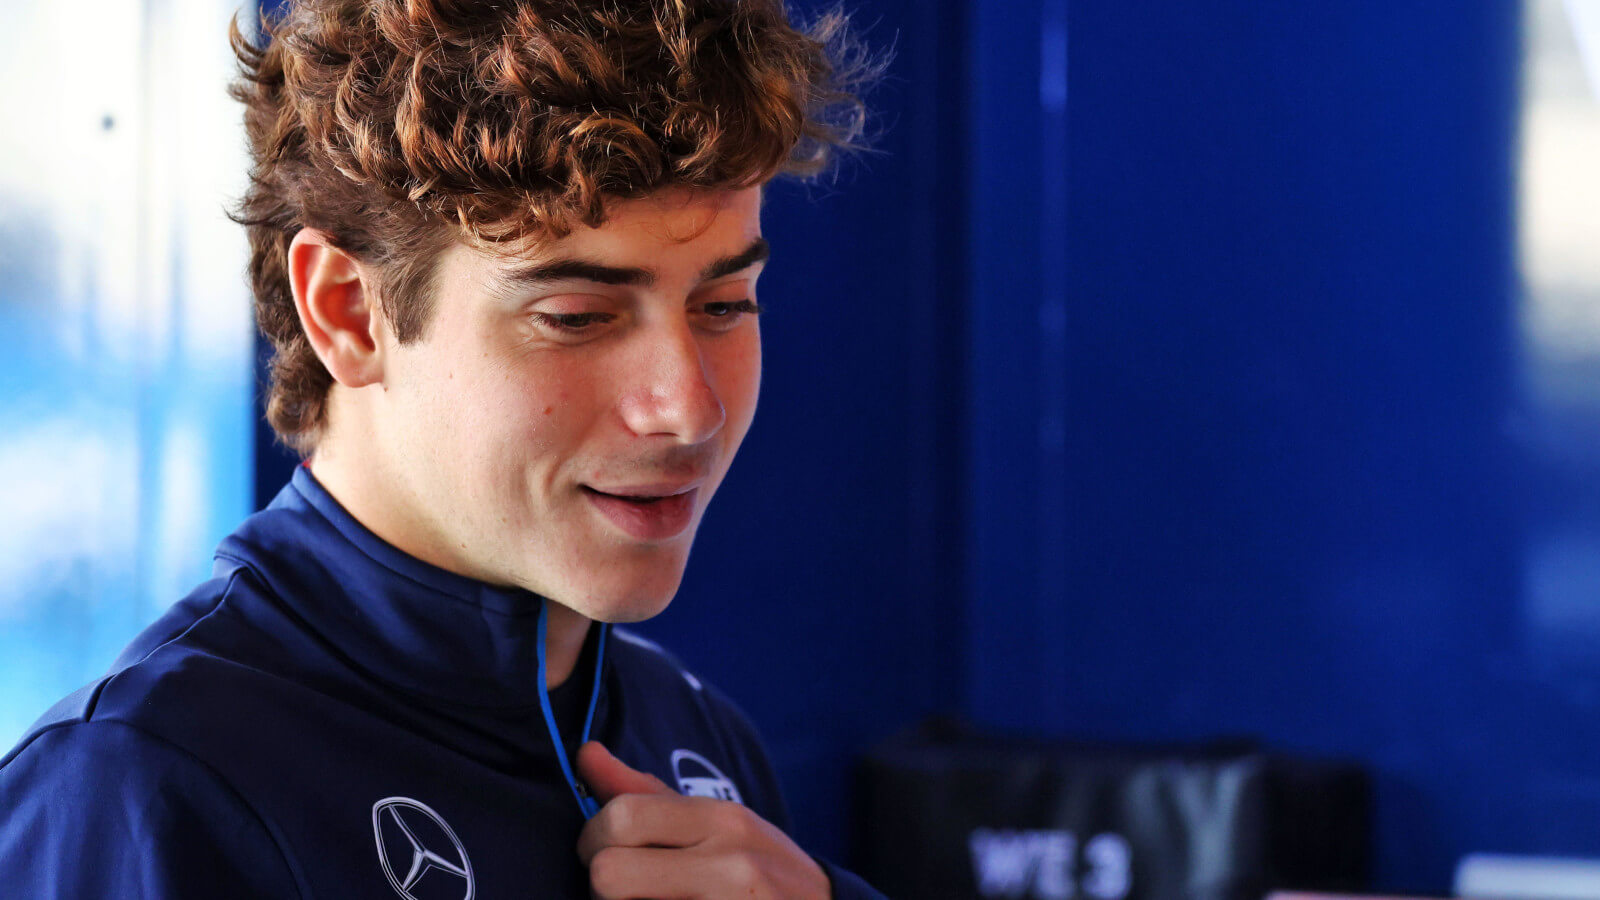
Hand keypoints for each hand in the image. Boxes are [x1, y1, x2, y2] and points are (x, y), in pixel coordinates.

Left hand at [575, 741, 830, 899]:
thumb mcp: (716, 824)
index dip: (591, 838)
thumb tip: (585, 753)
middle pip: (609, 874)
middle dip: (600, 886)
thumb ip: (646, 793)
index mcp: (722, 820)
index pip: (622, 816)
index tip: (600, 852)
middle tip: (620, 891)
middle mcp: (730, 864)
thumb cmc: (760, 871)